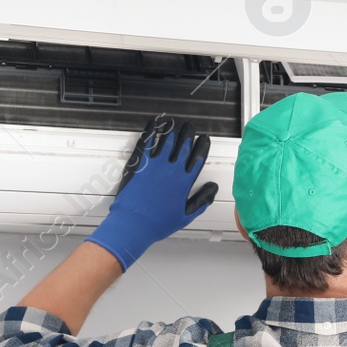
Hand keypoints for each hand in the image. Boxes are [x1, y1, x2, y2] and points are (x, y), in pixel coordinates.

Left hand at [84, 115, 217, 270]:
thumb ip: (202, 200)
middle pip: (184, 146)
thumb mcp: (186, 216)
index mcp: (184, 182)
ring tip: (175, 123)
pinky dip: (151, 132)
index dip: (202, 147)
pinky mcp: (141, 164)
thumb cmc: (157, 223)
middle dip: (189, 134)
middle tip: (190, 127)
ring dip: (173, 130)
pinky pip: (147, 143)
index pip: (197, 158)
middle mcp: (172, 171)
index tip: (204, 139)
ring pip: (167, 142)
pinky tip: (154, 124)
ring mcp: (156, 166)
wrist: (134, 223)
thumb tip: (212, 189)